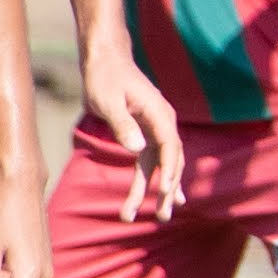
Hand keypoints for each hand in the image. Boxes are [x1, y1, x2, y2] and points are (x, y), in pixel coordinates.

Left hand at [74, 34, 186, 223]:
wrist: (105, 60)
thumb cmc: (105, 78)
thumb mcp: (108, 101)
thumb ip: (123, 125)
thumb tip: (137, 150)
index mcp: (160, 115)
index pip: (170, 147)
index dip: (169, 170)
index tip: (164, 191)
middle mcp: (163, 123)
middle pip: (171, 161)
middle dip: (167, 190)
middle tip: (162, 216)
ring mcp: (156, 129)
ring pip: (163, 165)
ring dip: (161, 190)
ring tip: (160, 218)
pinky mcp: (145, 133)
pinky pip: (153, 161)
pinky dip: (153, 179)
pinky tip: (158, 197)